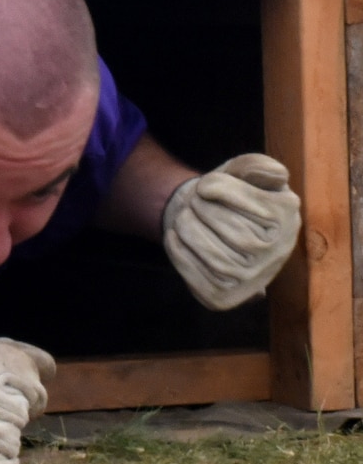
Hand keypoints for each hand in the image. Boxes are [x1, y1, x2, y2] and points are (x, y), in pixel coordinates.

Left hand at [163, 152, 301, 309]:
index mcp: (286, 217)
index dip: (218, 188)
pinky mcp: (224, 297)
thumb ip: (257, 167)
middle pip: (235, 232)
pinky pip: (197, 277)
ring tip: (184, 218)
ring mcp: (252, 279)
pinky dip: (178, 252)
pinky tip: (176, 237)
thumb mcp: (242, 173)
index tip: (205, 186)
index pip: (253, 203)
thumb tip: (277, 175)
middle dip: (202, 209)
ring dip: (188, 230)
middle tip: (193, 203)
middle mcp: (277, 253)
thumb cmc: (228, 196)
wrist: (209, 225)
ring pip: (216, 258)